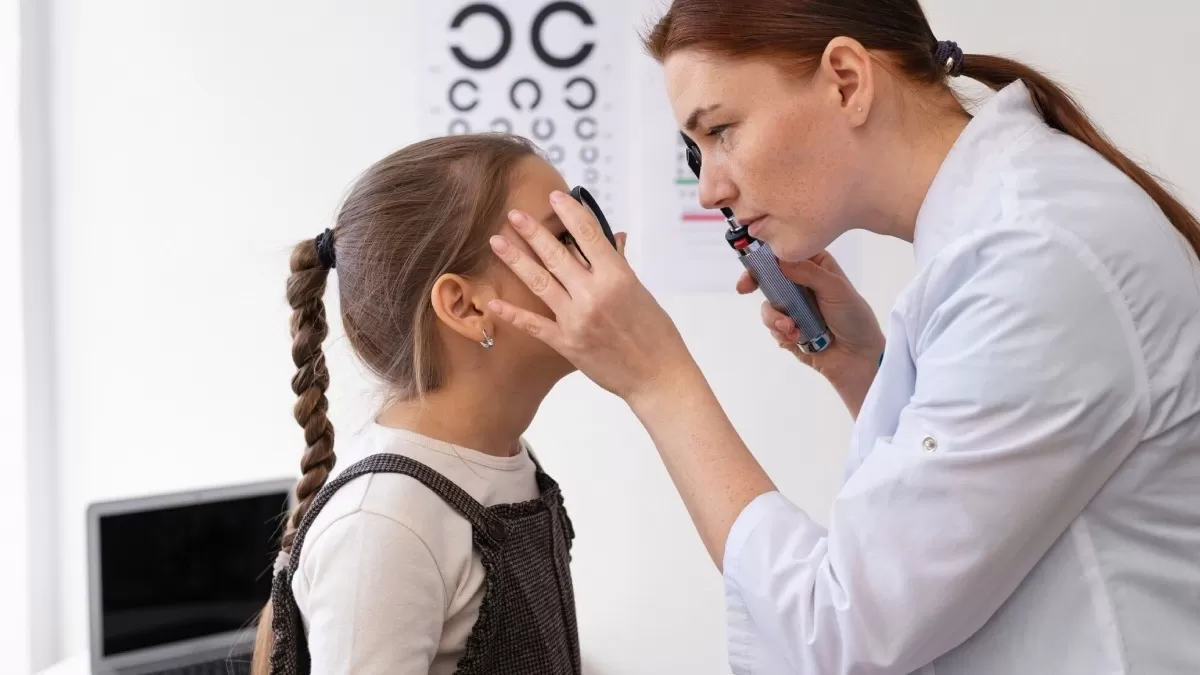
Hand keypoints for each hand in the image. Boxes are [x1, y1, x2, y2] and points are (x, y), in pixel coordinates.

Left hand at [487, 191, 695, 404]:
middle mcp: (594, 294)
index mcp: (617, 276)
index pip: (589, 234)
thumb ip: (620, 265)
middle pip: (556, 255)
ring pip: (539, 282)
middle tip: (514, 214)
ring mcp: (577, 319)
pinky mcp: (566, 343)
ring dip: (515, 260)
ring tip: (497, 242)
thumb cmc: (656, 334)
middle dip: (532, 232)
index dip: (569, 212)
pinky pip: (534, 324)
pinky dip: (512, 314)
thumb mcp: (641, 293)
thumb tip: (613, 239)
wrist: (657, 377)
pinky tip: (493, 303)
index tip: (554, 197)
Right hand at [737, 251, 883, 416]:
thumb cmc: (854, 318)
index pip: (786, 254)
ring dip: (775, 317)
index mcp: (815, 268)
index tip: (752, 262)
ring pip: (768, 306)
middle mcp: (802, 285)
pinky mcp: (789, 331)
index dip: (767, 255)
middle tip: (744, 288)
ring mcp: (794, 309)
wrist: (859, 358)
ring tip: (791, 329)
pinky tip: (797, 339)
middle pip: (769, 277)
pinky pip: (773, 328)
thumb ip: (809, 273)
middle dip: (757, 284)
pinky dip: (781, 333)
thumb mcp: (836, 289)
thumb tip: (782, 258)